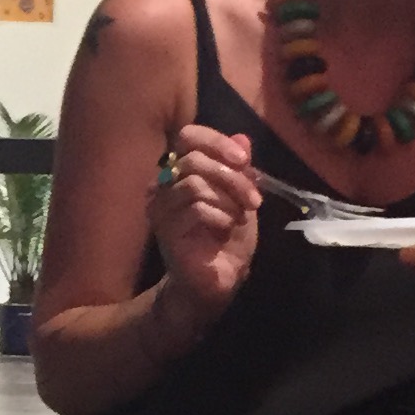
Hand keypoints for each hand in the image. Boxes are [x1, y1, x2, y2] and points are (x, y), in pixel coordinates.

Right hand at [150, 123, 261, 316]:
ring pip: (195, 184)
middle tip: (254, 199)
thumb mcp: (242, 196)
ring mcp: (160, 206)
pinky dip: (220, 216)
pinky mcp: (164, 229)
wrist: (218, 279)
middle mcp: (163, 183)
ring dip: (228, 199)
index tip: (243, 160)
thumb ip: (240, 169)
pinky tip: (227, 228)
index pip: (188, 136)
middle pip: (194, 159)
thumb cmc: (227, 236)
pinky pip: (195, 209)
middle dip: (232, 178)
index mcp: (181, 169)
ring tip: (240, 216)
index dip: (217, 142)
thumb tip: (243, 138)